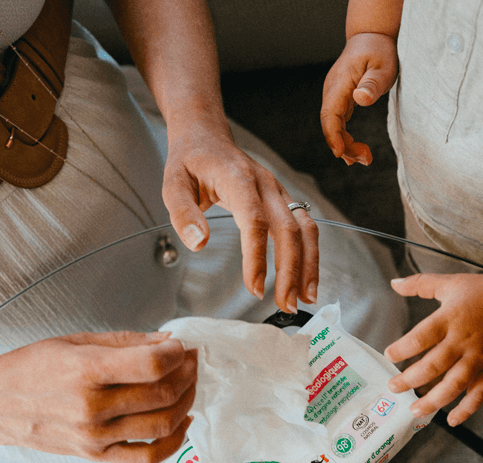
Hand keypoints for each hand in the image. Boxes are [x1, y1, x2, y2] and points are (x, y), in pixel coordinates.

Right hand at [0, 331, 196, 462]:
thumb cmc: (32, 367)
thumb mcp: (76, 341)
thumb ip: (127, 342)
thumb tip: (168, 340)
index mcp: (86, 371)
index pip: (152, 365)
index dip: (178, 354)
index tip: (182, 346)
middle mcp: (93, 408)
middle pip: (163, 394)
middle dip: (188, 374)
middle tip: (191, 361)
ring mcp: (96, 437)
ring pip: (163, 425)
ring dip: (186, 402)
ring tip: (188, 385)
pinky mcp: (97, 456)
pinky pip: (147, 456)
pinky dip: (174, 440)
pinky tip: (181, 422)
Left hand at [162, 118, 318, 313]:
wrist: (207, 137)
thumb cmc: (189, 162)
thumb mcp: (173, 183)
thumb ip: (183, 213)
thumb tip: (199, 244)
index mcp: (238, 178)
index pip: (254, 221)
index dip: (257, 257)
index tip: (254, 288)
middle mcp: (266, 184)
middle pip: (289, 229)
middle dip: (290, 271)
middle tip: (286, 305)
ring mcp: (279, 191)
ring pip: (305, 229)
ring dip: (308, 266)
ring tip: (304, 299)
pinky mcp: (283, 200)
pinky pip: (305, 227)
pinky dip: (309, 255)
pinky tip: (305, 280)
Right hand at [321, 32, 398, 164]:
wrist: (371, 37)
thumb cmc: (379, 51)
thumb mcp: (383, 66)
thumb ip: (372, 83)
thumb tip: (360, 98)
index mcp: (339, 84)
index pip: (330, 114)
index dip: (332, 135)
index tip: (339, 153)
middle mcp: (332, 92)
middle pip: (330, 125)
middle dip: (344, 146)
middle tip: (366, 159)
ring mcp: (334, 97)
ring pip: (333, 127)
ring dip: (346, 146)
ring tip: (365, 158)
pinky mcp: (340, 101)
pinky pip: (338, 124)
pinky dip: (345, 139)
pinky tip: (353, 152)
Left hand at [384, 273, 482, 425]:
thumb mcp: (450, 283)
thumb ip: (419, 284)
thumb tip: (393, 283)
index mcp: (450, 318)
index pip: (422, 336)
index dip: (403, 348)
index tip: (389, 355)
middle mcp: (463, 341)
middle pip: (434, 365)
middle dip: (411, 379)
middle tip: (393, 387)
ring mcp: (478, 358)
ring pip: (455, 384)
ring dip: (434, 400)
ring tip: (414, 409)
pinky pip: (479, 394)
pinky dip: (466, 409)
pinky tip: (451, 420)